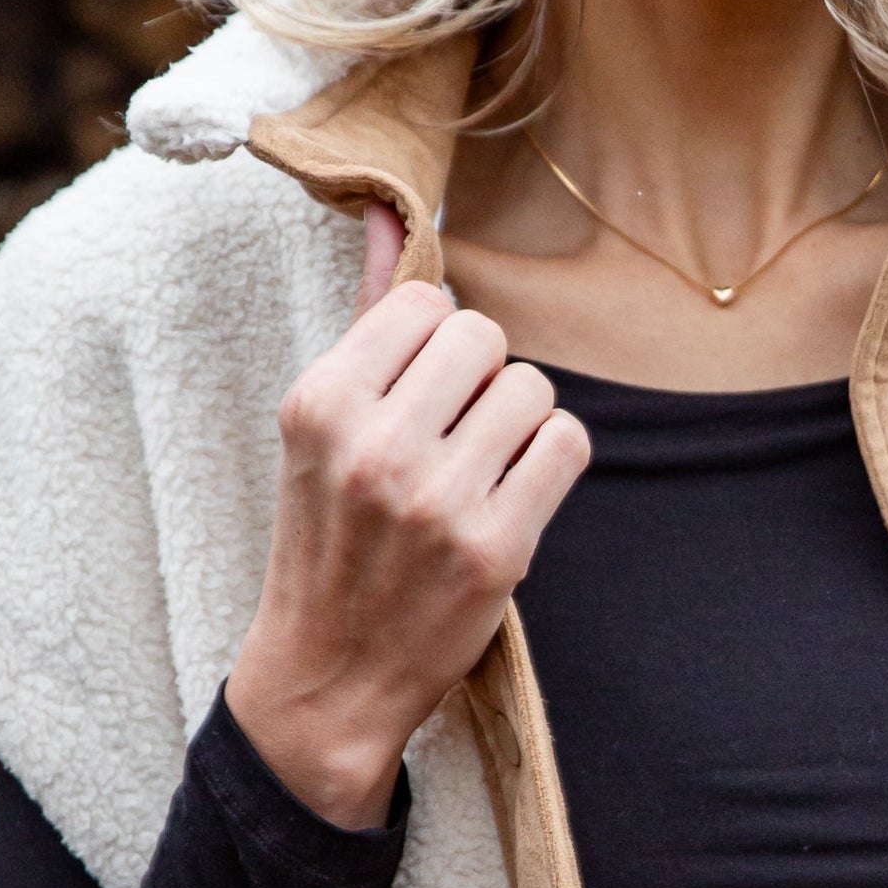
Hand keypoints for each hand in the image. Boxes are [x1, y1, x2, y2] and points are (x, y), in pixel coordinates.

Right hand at [226, 207, 589, 826]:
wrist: (327, 676)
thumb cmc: (329, 537)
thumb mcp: (322, 426)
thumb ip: (367, 317)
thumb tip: (392, 211)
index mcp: (320, 402)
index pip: (427, 301)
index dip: (436, 342)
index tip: (420, 390)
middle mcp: (374, 445)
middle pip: (485, 336)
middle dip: (481, 377)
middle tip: (456, 432)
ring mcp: (438, 500)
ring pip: (532, 387)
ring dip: (520, 420)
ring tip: (482, 465)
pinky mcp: (497, 548)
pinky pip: (567, 442)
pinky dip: (551, 459)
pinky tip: (515, 491)